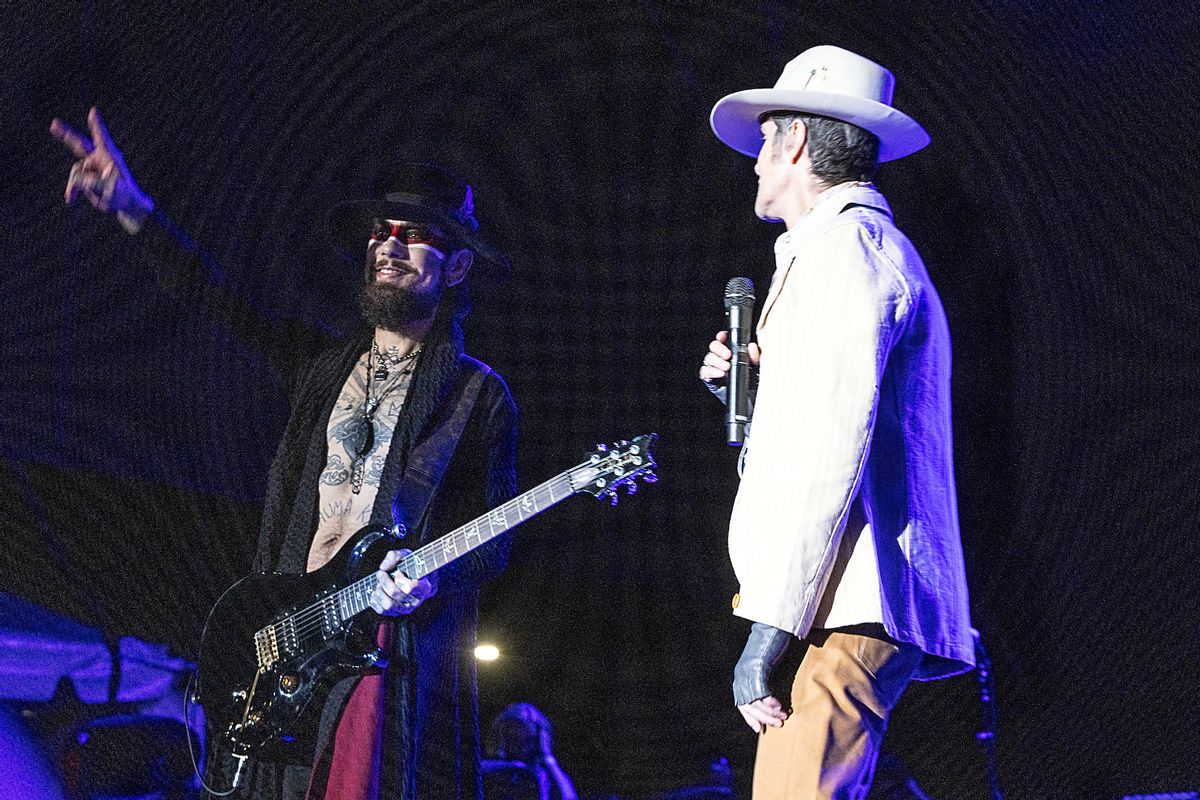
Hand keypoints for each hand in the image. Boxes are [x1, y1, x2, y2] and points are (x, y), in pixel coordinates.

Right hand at [49, 107, 153, 231]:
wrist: (126, 205)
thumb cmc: (124, 195)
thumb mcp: (110, 189)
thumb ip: (93, 182)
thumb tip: (76, 178)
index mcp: (109, 156)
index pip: (101, 137)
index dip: (97, 125)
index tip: (94, 111)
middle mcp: (99, 158)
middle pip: (79, 144)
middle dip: (66, 134)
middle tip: (54, 124)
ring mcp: (93, 167)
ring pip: (75, 171)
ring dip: (74, 185)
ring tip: (73, 198)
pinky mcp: (88, 176)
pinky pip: (75, 180)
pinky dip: (72, 189)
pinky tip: (70, 200)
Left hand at [370, 549, 433, 615]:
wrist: (410, 577)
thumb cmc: (411, 566)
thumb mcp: (406, 556)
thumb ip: (395, 556)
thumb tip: (384, 567)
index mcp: (423, 587)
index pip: (410, 587)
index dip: (400, 579)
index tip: (397, 572)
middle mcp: (415, 601)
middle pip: (395, 593)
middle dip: (385, 581)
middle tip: (382, 573)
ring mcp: (405, 608)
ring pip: (388, 605)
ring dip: (380, 592)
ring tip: (380, 584)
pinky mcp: (394, 613)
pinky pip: (381, 610)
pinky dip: (375, 599)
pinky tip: (378, 591)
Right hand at [699, 330, 761, 383]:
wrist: (748, 397)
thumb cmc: (752, 381)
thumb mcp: (757, 368)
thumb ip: (755, 357)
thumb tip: (752, 346)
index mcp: (732, 351)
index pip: (723, 339)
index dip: (722, 336)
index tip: (723, 336)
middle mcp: (721, 357)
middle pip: (713, 346)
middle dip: (719, 349)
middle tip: (727, 355)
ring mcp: (714, 366)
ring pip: (709, 358)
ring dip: (717, 361)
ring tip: (727, 367)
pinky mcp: (709, 377)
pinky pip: (705, 371)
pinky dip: (711, 371)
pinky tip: (720, 374)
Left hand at [732, 622, 791, 731]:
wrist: (772, 626)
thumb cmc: (771, 646)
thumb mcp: (762, 667)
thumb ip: (761, 681)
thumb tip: (768, 700)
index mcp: (740, 676)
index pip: (741, 703)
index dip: (750, 717)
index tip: (760, 728)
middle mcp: (741, 675)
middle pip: (748, 705)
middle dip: (764, 717)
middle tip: (778, 723)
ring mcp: (747, 671)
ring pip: (756, 700)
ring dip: (769, 711)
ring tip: (782, 716)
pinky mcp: (757, 667)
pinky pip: (762, 691)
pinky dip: (770, 701)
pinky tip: (779, 706)